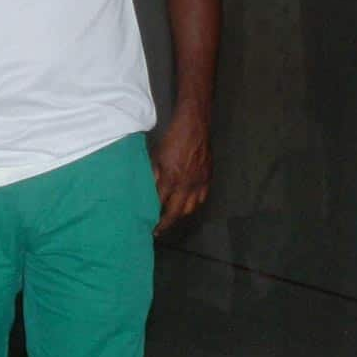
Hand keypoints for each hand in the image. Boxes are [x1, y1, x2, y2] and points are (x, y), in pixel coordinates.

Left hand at [150, 107, 211, 234]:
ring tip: (172, 217)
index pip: (160, 205)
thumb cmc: (173, 139)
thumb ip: (153, 175)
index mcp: (170, 179)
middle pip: (175, 213)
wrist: (194, 126)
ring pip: (190, 209)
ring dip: (180, 215)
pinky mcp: (208, 178)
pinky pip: (202, 199)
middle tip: (159, 230)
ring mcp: (198, 183)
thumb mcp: (157, 156)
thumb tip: (148, 190)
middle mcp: (185, 185)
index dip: (154, 217)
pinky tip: (187, 204)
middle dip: (166, 224)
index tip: (149, 225)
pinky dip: (193, 205)